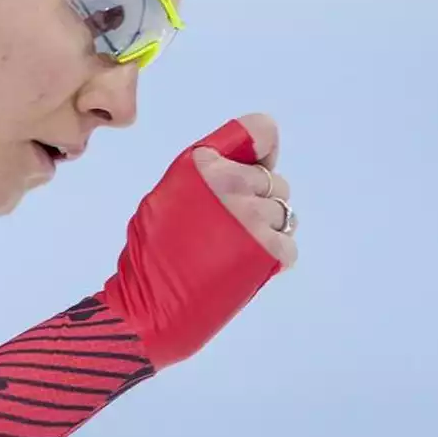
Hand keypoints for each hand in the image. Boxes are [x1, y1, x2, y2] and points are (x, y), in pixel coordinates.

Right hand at [107, 114, 296, 369]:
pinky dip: (272, 259)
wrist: (148, 306)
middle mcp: (229, 181)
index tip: (254, 169)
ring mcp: (251, 215)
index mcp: (201, 161)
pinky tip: (241, 267)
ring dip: (267, 230)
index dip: (262, 152)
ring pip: (285, 212)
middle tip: (226, 227)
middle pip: (275, 180)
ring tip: (232, 249)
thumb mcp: (167, 194)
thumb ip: (207, 173)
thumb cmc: (149, 251)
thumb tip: (253, 163)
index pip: (261, 130)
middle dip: (260, 200)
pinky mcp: (268, 248)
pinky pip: (289, 245)